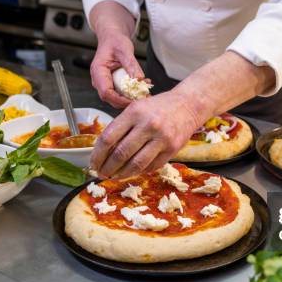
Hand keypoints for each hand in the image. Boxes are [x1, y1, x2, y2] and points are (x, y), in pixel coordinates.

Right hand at [90, 29, 144, 107]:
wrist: (112, 38)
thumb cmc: (115, 41)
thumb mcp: (125, 50)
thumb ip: (131, 65)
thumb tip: (139, 79)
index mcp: (98, 71)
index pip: (106, 92)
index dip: (119, 99)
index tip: (133, 100)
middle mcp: (99, 80)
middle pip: (111, 99)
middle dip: (127, 101)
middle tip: (143, 98)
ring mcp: (105, 83)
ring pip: (116, 98)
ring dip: (131, 98)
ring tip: (144, 92)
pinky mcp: (112, 84)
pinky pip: (121, 93)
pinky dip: (132, 93)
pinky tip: (142, 87)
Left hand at [90, 90, 205, 177]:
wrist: (188, 105)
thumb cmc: (158, 107)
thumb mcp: (136, 108)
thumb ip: (121, 126)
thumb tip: (103, 151)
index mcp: (134, 112)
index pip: (108, 138)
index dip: (97, 155)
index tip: (93, 163)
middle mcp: (147, 125)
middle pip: (121, 154)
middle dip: (108, 168)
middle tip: (102, 174)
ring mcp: (161, 138)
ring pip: (136, 164)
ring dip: (122, 174)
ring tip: (115, 176)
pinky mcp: (172, 149)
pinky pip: (151, 166)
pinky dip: (139, 171)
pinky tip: (132, 171)